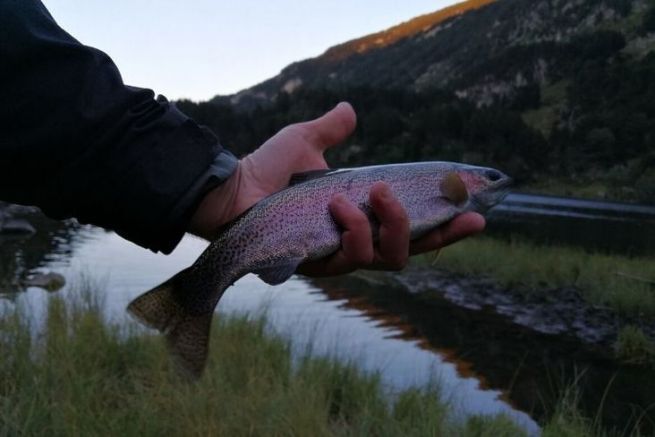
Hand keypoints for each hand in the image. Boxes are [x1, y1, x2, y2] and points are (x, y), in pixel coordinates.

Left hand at [190, 102, 484, 274]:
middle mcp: (356, 242)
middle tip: (438, 205)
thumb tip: (350, 110)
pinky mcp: (318, 264)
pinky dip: (353, 231)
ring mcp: (338, 256)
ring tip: (366, 196)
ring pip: (387, 258)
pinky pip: (350, 259)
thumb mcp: (305, 141)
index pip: (415, 229)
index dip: (448, 227)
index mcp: (364, 217)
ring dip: (387, 226)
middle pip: (410, 252)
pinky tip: (338, 207)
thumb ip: (331, 129)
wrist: (231, 189)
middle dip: (434, 232)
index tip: (478, 215)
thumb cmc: (267, 170)